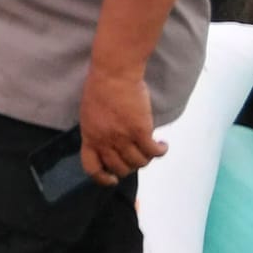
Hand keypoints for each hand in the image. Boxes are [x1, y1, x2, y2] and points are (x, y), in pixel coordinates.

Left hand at [79, 68, 165, 186]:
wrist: (113, 72)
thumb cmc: (100, 88)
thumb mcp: (90, 114)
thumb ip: (97, 132)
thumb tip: (109, 147)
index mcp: (89, 135)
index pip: (92, 167)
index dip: (102, 178)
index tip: (112, 179)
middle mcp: (104, 140)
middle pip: (120, 168)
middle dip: (130, 167)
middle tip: (137, 157)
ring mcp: (122, 137)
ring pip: (139, 163)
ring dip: (147, 159)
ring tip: (151, 148)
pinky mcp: (140, 130)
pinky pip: (154, 152)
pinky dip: (161, 151)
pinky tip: (163, 144)